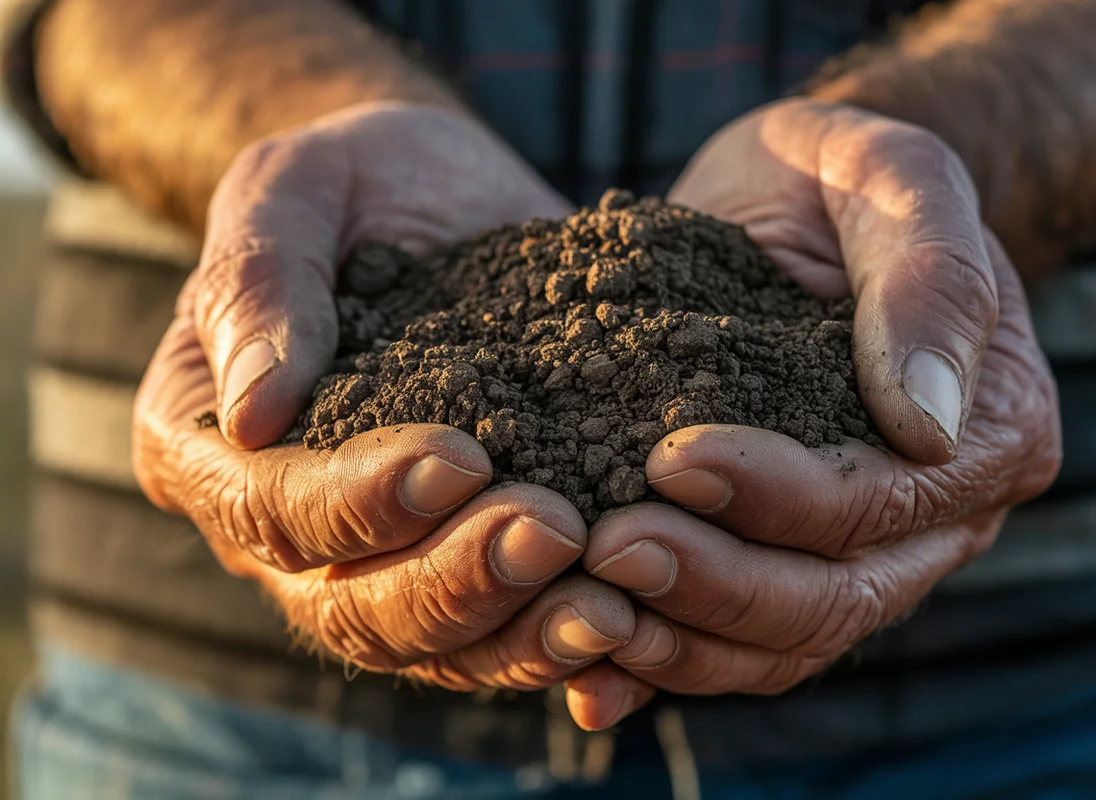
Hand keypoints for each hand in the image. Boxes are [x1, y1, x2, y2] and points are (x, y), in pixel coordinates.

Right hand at [133, 102, 634, 688]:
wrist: (437, 201)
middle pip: (352, 606)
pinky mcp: (465, 559)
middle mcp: (285, 532)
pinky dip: (562, 645)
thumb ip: (260, 282)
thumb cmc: (352, 185)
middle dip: (455, 581)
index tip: (460, 460)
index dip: (361, 501)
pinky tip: (632, 628)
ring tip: (610, 608)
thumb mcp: (292, 190)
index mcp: (210, 448)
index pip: (271, 508)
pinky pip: (503, 635)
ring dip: (521, 636)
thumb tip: (252, 414)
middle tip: (554, 531)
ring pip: (434, 645)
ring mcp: (381, 558)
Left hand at [563, 98, 1060, 728]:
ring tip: (582, 609)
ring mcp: (861, 552)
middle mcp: (935, 517)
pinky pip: (734, 641)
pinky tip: (590, 673)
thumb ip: (930, 282)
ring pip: (778, 642)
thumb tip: (932, 426)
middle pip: (830, 598)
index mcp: (987, 435)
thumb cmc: (847, 179)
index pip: (880, 502)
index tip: (673, 456)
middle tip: (609, 548)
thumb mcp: (898, 178)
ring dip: (679, 639)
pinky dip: (662, 658)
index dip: (779, 497)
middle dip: (715, 584)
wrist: (796, 201)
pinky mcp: (782, 557)